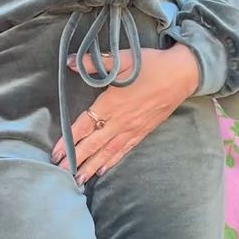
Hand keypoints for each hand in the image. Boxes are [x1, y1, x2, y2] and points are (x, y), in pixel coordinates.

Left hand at [50, 44, 200, 185]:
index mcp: (112, 103)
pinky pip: (124, 150)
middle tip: (60, 172)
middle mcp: (120, 121)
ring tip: (77, 180)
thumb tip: (70, 62)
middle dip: (76, 159)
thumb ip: (95, 63)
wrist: (183, 74)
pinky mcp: (143, 132)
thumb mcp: (123, 59)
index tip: (56, 153)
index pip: (85, 126)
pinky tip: (102, 171)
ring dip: (91, 166)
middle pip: (93, 144)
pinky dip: (112, 161)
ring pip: (108, 152)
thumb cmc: (151, 65)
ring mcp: (132, 129)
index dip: (69, 140)